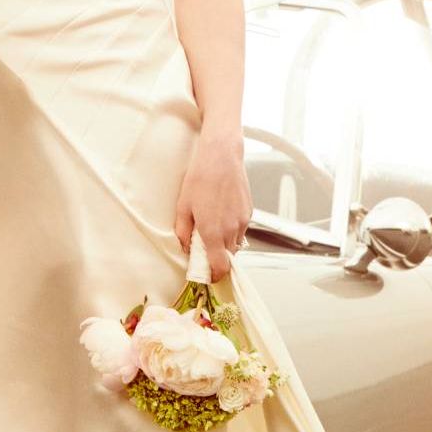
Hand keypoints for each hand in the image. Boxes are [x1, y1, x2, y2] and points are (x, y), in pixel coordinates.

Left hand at [173, 128, 250, 281]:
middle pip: (228, 258)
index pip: (220, 267)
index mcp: (213, 232)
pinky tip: (221, 215)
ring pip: (236, 244)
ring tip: (212, 227)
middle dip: (218, 259)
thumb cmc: (201, 178)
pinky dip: (232, 230)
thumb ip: (183, 232)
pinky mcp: (249, 212)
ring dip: (225, 244)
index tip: (207, 275)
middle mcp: (231, 230)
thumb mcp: (183, 206)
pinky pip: (241, 230)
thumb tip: (186, 248)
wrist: (222, 156)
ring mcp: (242, 221)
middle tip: (204, 249)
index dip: (214, 276)